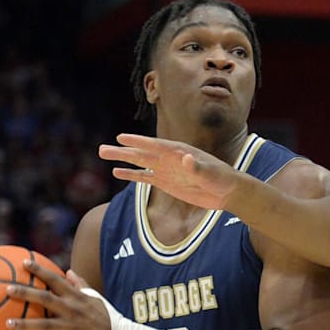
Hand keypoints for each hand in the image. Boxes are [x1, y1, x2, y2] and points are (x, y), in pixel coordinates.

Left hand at [5, 260, 115, 329]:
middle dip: (26, 293)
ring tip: (7, 324)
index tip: (24, 263)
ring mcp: (71, 328)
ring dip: (25, 325)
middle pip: (45, 299)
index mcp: (76, 298)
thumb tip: (68, 271)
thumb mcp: (95, 298)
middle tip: (7, 289)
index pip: (56, 280)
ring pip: (44, 325)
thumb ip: (80, 284)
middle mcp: (71, 310)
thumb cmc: (107, 318)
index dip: (40, 271)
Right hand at [99, 134, 238, 210]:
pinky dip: (131, 175)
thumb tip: (184, 159)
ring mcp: (166, 170)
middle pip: (142, 153)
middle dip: (122, 151)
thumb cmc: (222, 179)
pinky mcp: (165, 182)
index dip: (138, 142)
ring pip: (139, 163)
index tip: (122, 138)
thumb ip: (197, 167)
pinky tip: (117, 172)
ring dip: (122, 160)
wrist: (228, 192)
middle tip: (102, 148)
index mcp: (179, 151)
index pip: (155, 145)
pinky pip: (144, 178)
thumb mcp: (211, 174)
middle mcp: (169, 158)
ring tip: (103, 154)